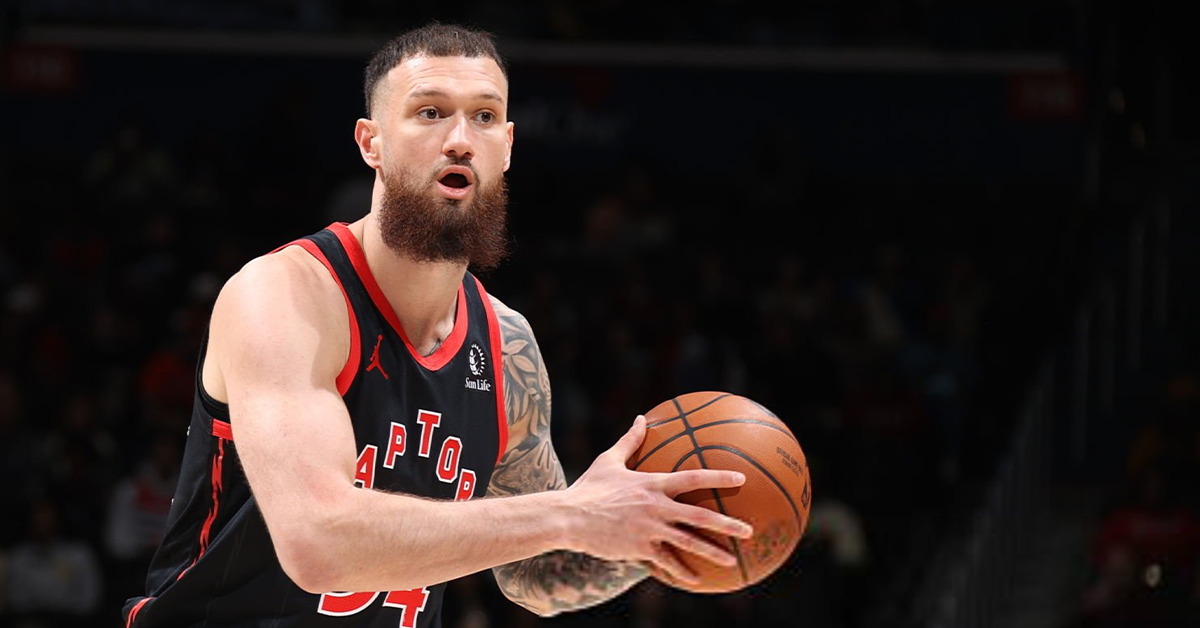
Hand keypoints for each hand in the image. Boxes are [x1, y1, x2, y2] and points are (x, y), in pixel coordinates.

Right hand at [558, 415, 752, 584]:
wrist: (568, 517)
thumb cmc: (589, 487)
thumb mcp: (609, 460)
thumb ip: (630, 440)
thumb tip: (641, 417)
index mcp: (653, 484)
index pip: (694, 477)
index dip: (720, 476)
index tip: (742, 479)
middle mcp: (656, 507)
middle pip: (699, 515)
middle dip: (727, 523)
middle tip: (749, 530)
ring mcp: (649, 529)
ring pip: (688, 542)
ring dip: (713, 551)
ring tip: (733, 560)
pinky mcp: (639, 548)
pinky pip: (666, 561)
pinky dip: (682, 571)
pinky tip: (696, 580)